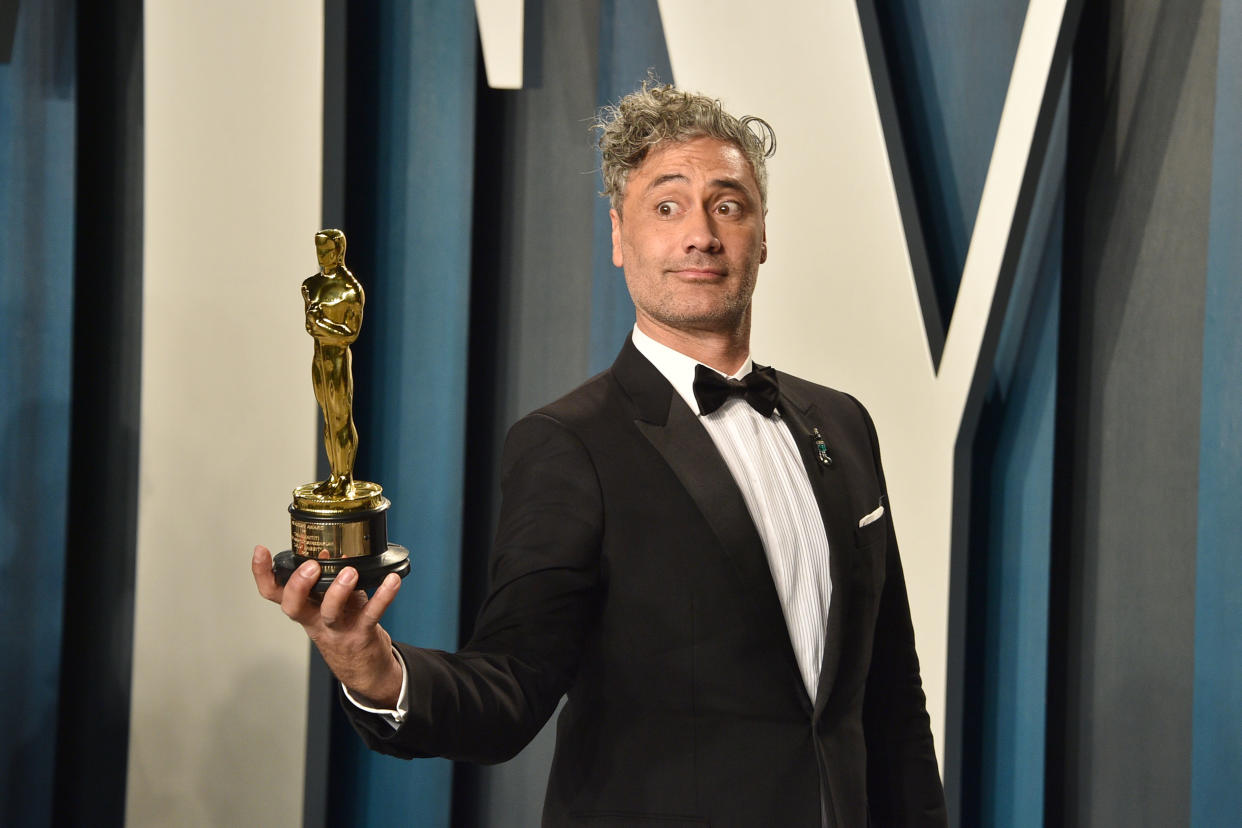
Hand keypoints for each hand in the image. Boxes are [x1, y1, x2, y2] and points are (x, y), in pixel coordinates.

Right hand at [252, 545, 403, 706]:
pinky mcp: (362, 634)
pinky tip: (392, 581)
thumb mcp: (330, 602)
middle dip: (298, 585)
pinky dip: (384, 596)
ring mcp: (338, 629)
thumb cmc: (346, 627)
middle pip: (293, 606)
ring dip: (338, 591)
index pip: (274, 594)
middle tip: (310, 566)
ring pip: (330, 612)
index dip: (262, 575)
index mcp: (305, 609)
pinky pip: (372, 614)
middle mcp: (316, 621)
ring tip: (349, 572)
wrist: (364, 668)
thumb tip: (329, 547)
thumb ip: (328, 579)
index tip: (261, 551)